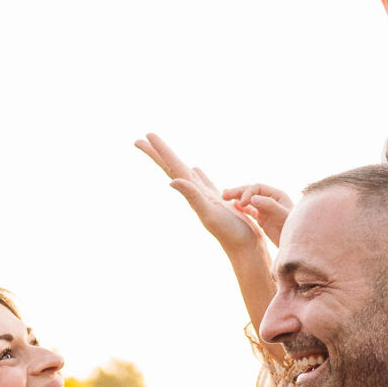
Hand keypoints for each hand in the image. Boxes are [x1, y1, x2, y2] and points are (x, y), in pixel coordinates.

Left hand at [136, 133, 266, 254]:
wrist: (245, 250)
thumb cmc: (230, 233)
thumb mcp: (209, 212)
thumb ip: (191, 196)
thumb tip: (171, 181)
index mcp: (193, 192)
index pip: (172, 166)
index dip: (159, 151)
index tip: (144, 136)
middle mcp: (196, 193)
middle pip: (173, 167)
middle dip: (159, 153)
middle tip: (143, 138)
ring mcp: (206, 196)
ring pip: (187, 173)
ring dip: (175, 161)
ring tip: (165, 152)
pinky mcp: (217, 201)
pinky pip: (203, 182)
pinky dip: (198, 174)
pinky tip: (195, 169)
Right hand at [224, 182, 291, 244]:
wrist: (297, 245)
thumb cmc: (294, 229)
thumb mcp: (283, 216)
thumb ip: (270, 206)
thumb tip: (252, 198)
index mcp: (277, 195)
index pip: (257, 188)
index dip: (247, 192)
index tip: (241, 203)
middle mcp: (271, 200)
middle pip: (251, 192)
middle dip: (238, 192)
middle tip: (224, 194)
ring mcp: (266, 209)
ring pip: (249, 200)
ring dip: (237, 198)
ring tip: (224, 197)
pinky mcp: (263, 219)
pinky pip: (250, 211)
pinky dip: (241, 208)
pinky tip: (233, 207)